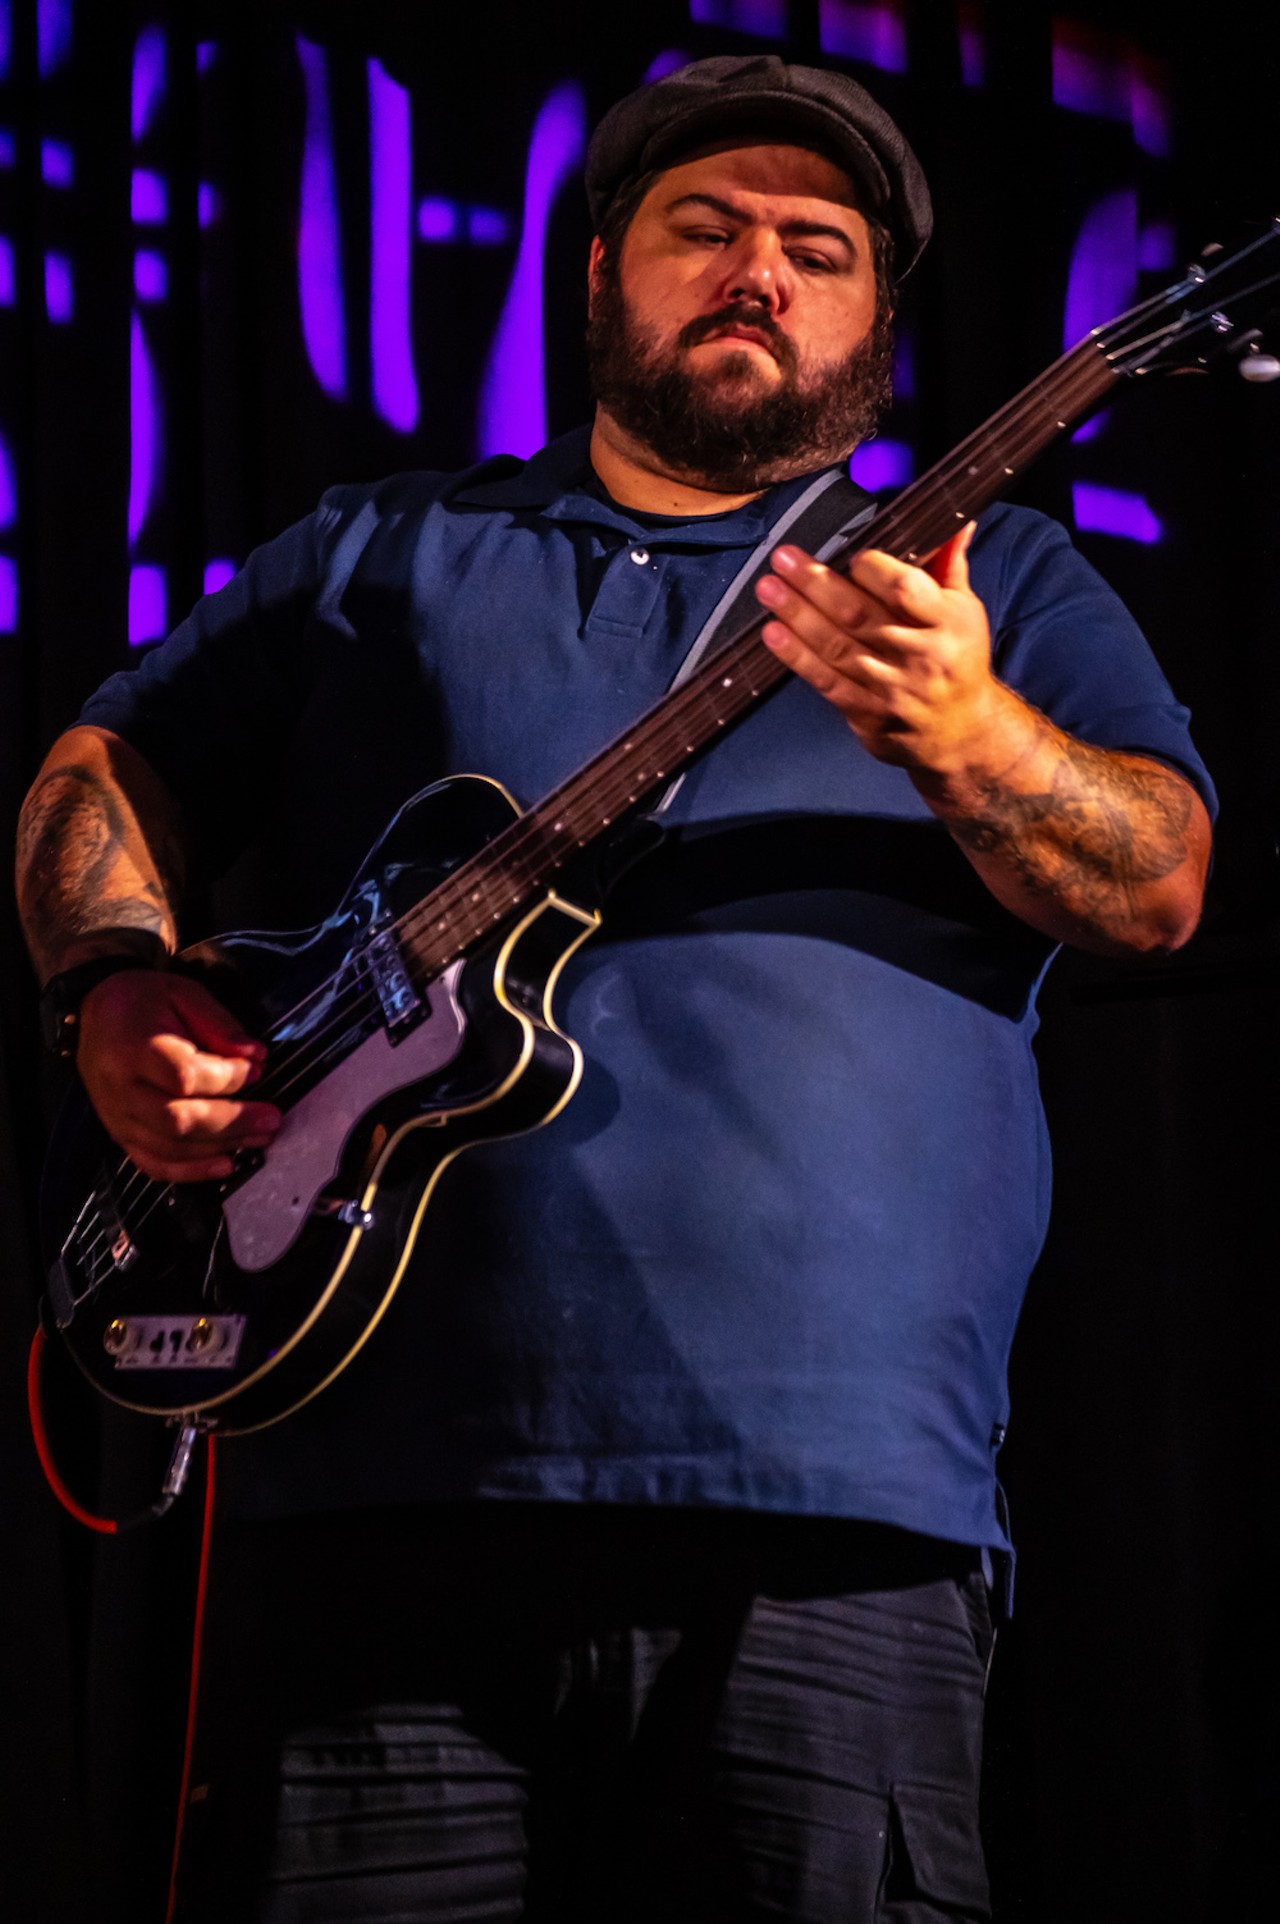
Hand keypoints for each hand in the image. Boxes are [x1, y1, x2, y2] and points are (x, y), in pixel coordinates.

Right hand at [77, 971, 280, 1182]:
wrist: (96, 1014)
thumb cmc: (141, 1001)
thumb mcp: (183, 993)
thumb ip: (219, 1024)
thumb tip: (256, 1056)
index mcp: (133, 1046)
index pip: (185, 1075)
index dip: (227, 1079)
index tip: (256, 1071)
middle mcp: (120, 1087)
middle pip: (178, 1120)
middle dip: (232, 1122)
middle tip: (270, 1119)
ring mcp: (118, 1116)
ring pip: (170, 1147)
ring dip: (220, 1147)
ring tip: (258, 1138)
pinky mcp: (120, 1133)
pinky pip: (153, 1163)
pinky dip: (191, 1170)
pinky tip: (224, 1164)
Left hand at [755, 526, 1022, 774]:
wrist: (962, 732)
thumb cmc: (958, 658)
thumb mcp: (964, 609)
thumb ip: (948, 563)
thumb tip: (955, 518)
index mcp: (948, 622)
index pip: (905, 589)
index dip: (873, 569)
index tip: (850, 553)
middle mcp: (920, 656)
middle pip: (859, 616)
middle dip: (816, 584)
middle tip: (782, 558)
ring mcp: (892, 689)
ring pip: (837, 648)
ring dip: (798, 615)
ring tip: (768, 588)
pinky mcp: (869, 715)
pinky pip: (828, 682)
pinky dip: (797, 658)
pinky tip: (773, 634)